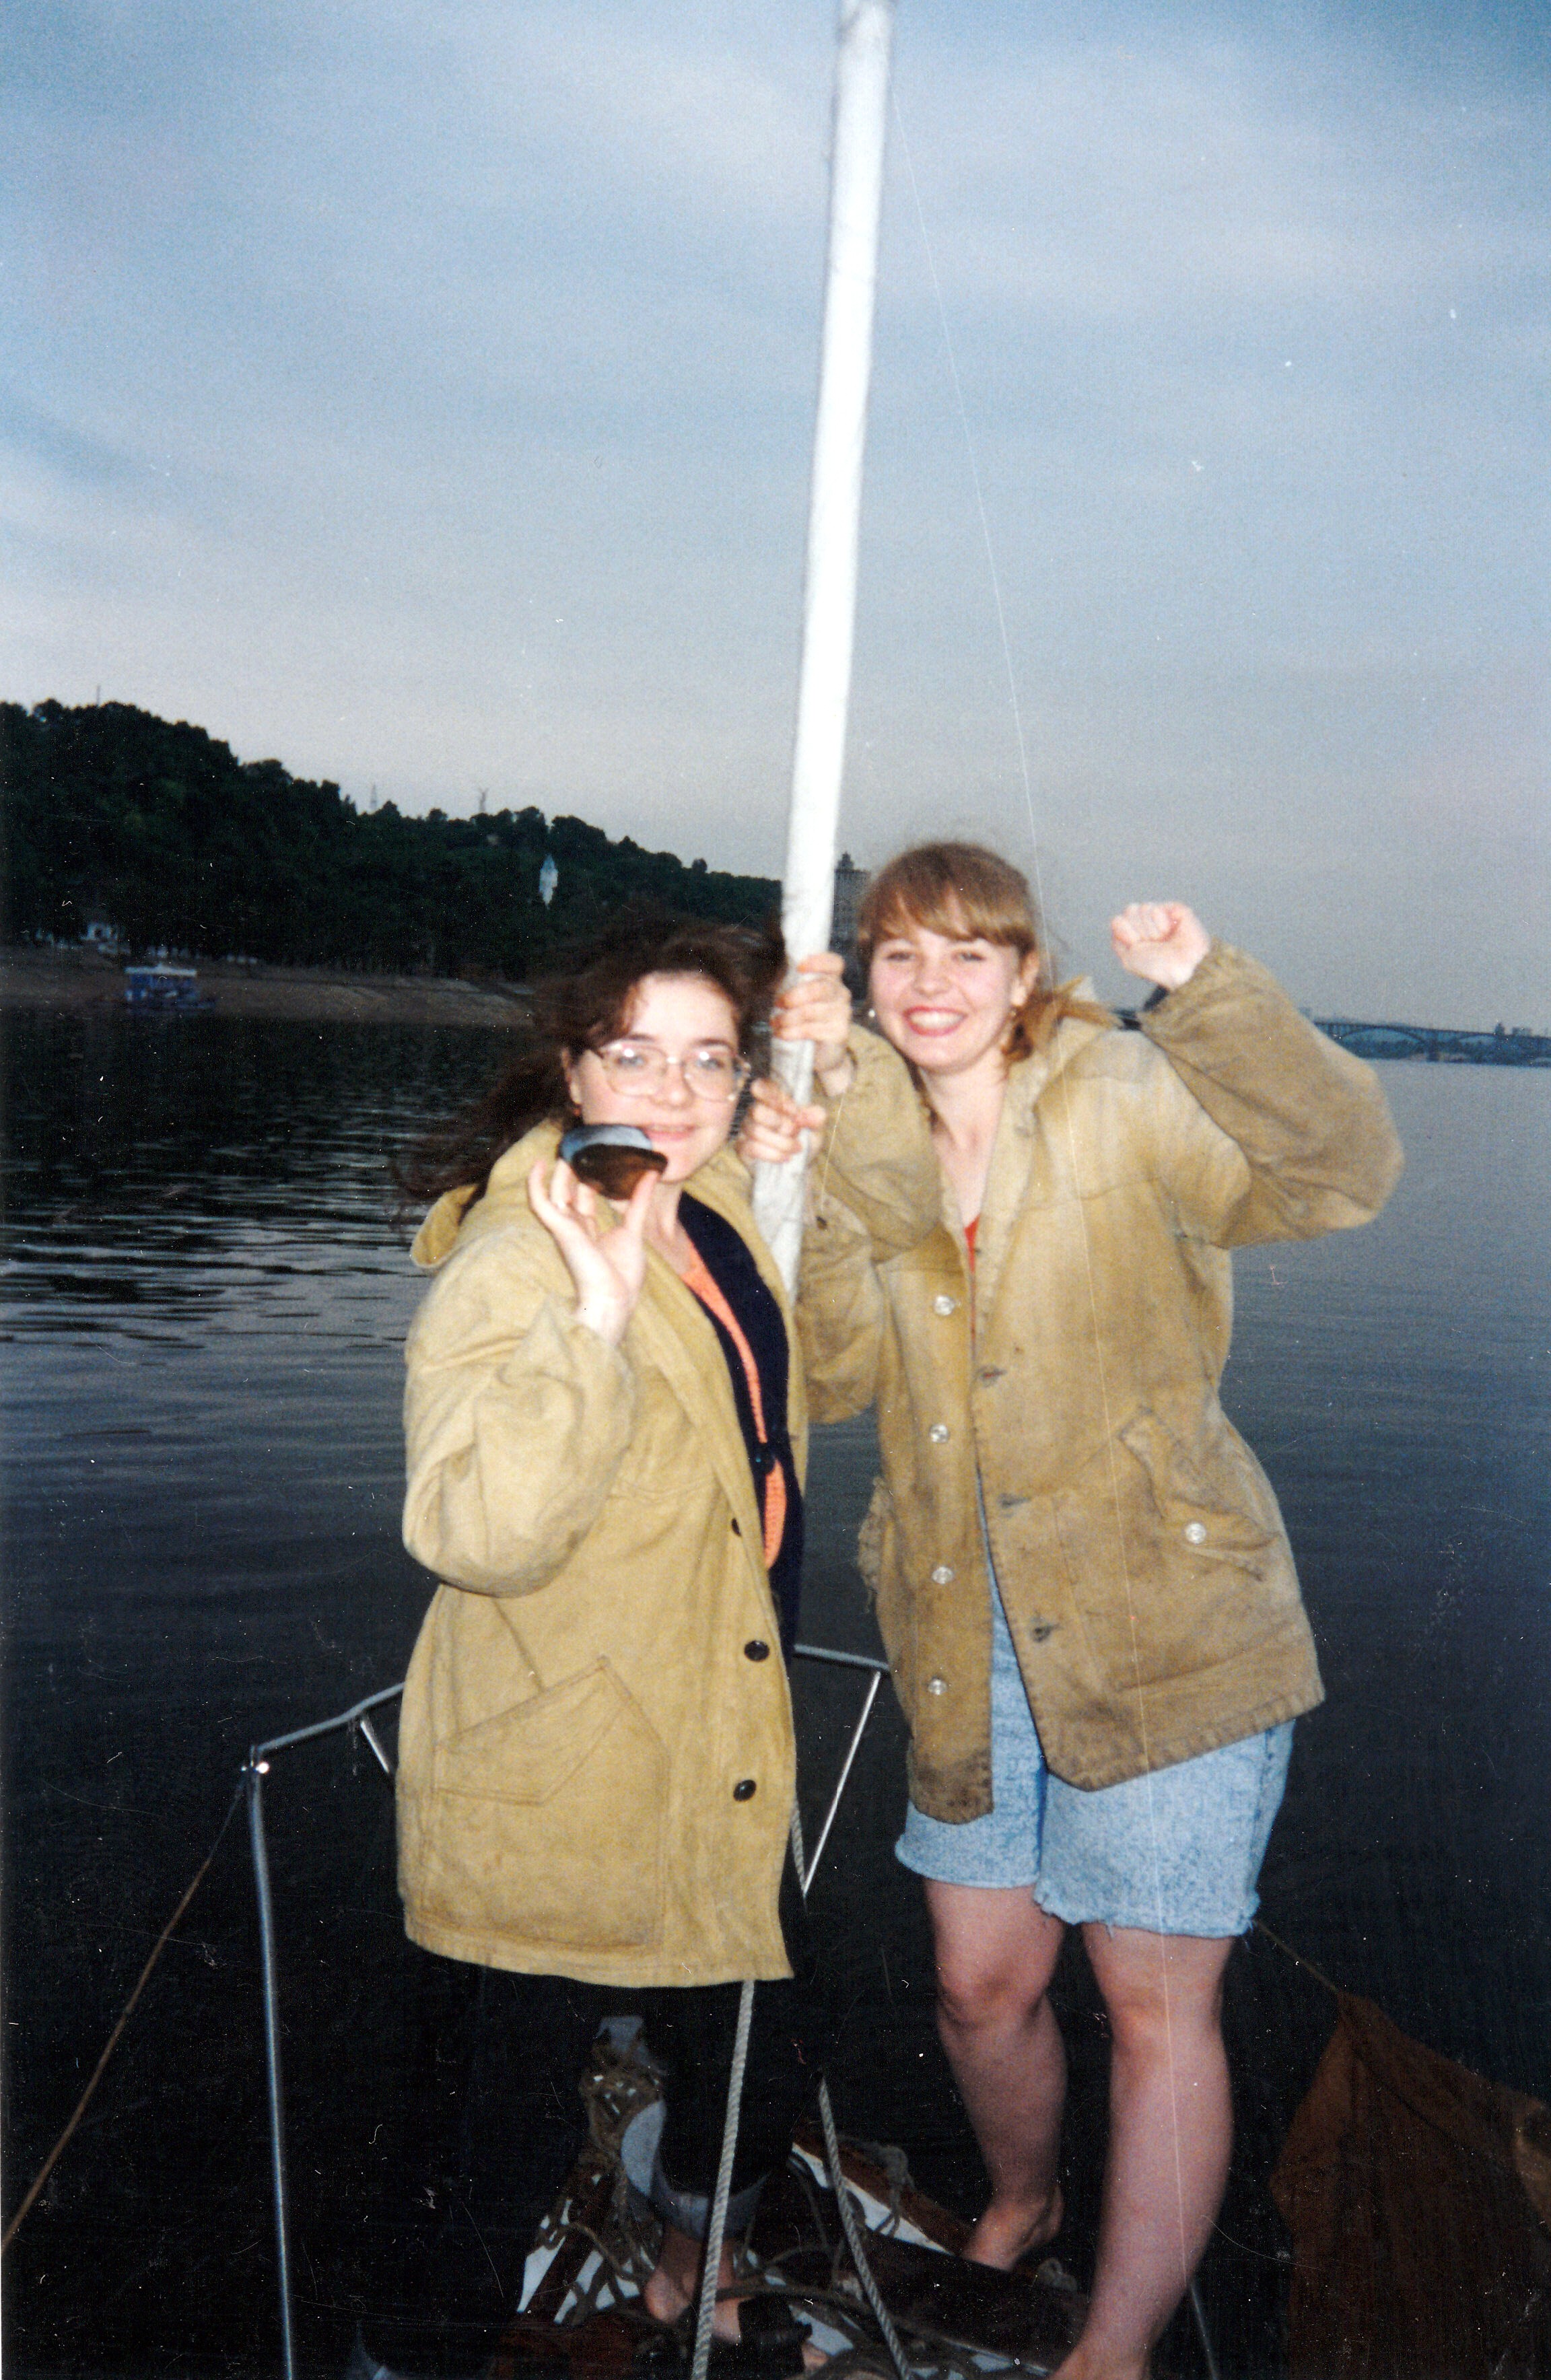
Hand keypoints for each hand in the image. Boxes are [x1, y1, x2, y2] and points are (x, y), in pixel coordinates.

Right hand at [527, 1157, 655, 1345]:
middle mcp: (574, 1227)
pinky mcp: (560, 1228)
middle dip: (572, 1169)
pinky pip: (541, 1203)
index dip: (588, 1176)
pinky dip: (536, 1184)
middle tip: (579, 1145)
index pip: (585, 1197)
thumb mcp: (634, 1230)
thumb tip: (650, 1175)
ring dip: (558, 1170)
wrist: (614, 1298)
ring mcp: (565, 1227)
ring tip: (565, 1147)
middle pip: (569, 1191)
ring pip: (556, 1192)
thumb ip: (638, 1202)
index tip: (596, 1155)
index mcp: (590, 1230)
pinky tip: (539, 1164)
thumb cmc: (622, 1275)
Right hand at [738, 1078, 825, 1168]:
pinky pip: (751, 1148)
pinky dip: (771, 1154)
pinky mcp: (743, 1147)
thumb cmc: (806, 1139)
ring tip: (796, 1148)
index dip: (773, 1097)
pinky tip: (785, 1157)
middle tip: (795, 1131)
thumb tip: (810, 1114)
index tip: (794, 1111)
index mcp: (773, 1098)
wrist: (801, 1163)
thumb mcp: (817, 1127)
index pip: (760, 1086)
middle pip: (756, 1111)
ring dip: (780, 1142)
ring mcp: (747, 1129)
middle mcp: (756, 1111)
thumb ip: (816, 1117)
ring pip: (755, 1131)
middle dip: (780, 1124)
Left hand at [770, 953, 854, 1096]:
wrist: (822, 1054)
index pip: (835, 964)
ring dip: (788, 1017)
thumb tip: (776, 973)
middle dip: (795, 995)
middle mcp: (842, 994)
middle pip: (821, 988)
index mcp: (833, 980)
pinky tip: (781, 1033)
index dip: (819, 962)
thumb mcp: (800, 998)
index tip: (799, 967)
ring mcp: (843, 1014)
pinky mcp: (839, 1033)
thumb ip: (793, 984)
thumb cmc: (807, 1020)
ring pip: (812, 1011)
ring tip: (775, 1022)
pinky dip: (792, 1032)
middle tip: (778, 1003)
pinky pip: (811, 1030)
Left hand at [1110, 902, 1209, 991]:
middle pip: (1130, 909)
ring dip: (1152, 931)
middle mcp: (1147, 921)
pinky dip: (1162, 924)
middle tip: (1153, 943)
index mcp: (1134, 931)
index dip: (1126, 934)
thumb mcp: (1129, 959)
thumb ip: (1117, 940)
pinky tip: (1171, 931)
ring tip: (1163, 939)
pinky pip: (1157, 909)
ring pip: (1144, 908)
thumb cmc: (1157, 967)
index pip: (1118, 920)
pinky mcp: (1176, 909)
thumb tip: (1119, 919)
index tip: (1137, 947)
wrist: (1180, 970)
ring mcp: (1162, 913)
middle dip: (1140, 931)